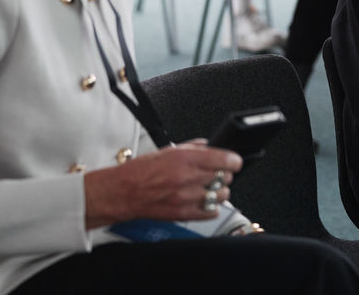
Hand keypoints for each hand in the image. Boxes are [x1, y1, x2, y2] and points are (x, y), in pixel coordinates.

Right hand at [82, 142, 242, 228]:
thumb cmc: (141, 171)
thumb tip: (209, 146)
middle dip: (223, 175)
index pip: (223, 159)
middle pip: (224, 177)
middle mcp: (187, 177)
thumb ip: (192, 148)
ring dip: (219, 191)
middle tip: (215, 174)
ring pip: (221, 195)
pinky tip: (203, 201)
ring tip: (208, 188)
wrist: (124, 192)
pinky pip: (211, 212)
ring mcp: (186, 197)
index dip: (233, 160)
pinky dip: (211, 207)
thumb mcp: (167, 150)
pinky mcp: (184, 213)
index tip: (234, 162)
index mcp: (184, 158)